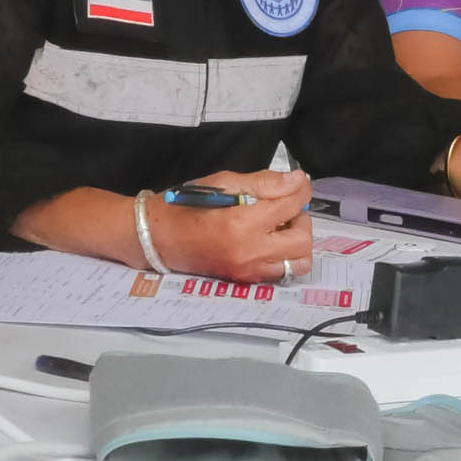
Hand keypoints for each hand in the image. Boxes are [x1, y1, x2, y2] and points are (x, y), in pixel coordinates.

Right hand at [160, 168, 315, 283]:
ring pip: (298, 262)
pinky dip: (284, 256)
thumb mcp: (222, 182)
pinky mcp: (244, 279)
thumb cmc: (184, 205)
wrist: (157, 237)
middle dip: (301, 218)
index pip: (291, 205)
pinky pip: (280, 272)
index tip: (298, 182)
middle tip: (286, 206)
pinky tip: (268, 240)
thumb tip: (296, 181)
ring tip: (280, 227)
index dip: (301, 189)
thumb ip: (262, 182)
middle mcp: (249, 252)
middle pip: (302, 239)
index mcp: (242, 223)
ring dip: (297, 241)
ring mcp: (248, 270)